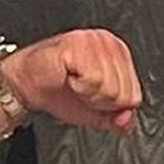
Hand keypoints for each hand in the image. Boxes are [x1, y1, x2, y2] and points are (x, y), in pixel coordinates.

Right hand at [7, 28, 142, 134]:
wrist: (28, 85)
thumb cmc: (59, 91)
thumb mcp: (96, 112)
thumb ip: (117, 118)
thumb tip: (127, 122)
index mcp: (119, 56)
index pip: (134, 95)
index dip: (112, 106)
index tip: (93, 97)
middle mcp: (110, 43)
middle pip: (124, 93)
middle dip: (101, 101)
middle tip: (82, 91)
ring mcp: (95, 41)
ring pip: (110, 87)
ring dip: (88, 94)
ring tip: (75, 83)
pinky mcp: (79, 44)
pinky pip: (93, 79)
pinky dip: (79, 86)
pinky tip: (69, 76)